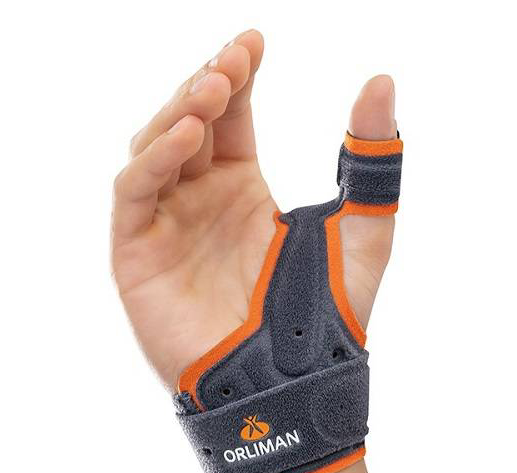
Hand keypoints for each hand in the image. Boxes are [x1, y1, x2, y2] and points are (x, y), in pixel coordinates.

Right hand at [112, 29, 397, 389]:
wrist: (292, 385)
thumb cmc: (326, 316)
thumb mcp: (363, 231)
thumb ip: (374, 164)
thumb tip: (381, 81)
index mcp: (243, 190)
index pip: (231, 117)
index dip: (237, 75)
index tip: (255, 43)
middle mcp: (201, 200)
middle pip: (188, 123)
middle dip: (206, 87)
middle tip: (234, 62)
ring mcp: (168, 225)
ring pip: (154, 150)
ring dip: (178, 114)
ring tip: (213, 90)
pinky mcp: (138, 255)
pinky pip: (134, 194)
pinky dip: (153, 161)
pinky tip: (186, 137)